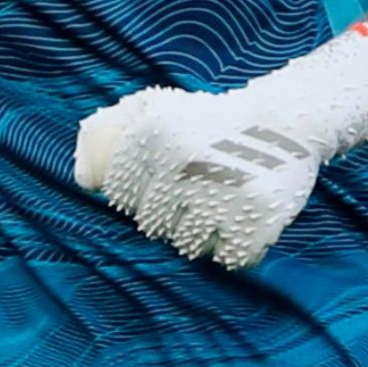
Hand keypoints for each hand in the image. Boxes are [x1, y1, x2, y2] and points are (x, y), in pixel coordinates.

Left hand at [73, 22, 367, 271]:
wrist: (284, 118)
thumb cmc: (208, 119)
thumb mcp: (154, 108)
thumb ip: (107, 131)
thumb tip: (83, 179)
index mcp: (153, 135)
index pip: (121, 198)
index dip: (140, 196)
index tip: (163, 183)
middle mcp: (183, 161)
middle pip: (152, 226)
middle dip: (171, 216)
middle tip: (199, 191)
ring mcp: (221, 190)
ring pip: (188, 246)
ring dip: (203, 234)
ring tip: (220, 203)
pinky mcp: (258, 216)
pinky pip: (231, 258)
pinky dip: (237, 248)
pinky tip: (244, 219)